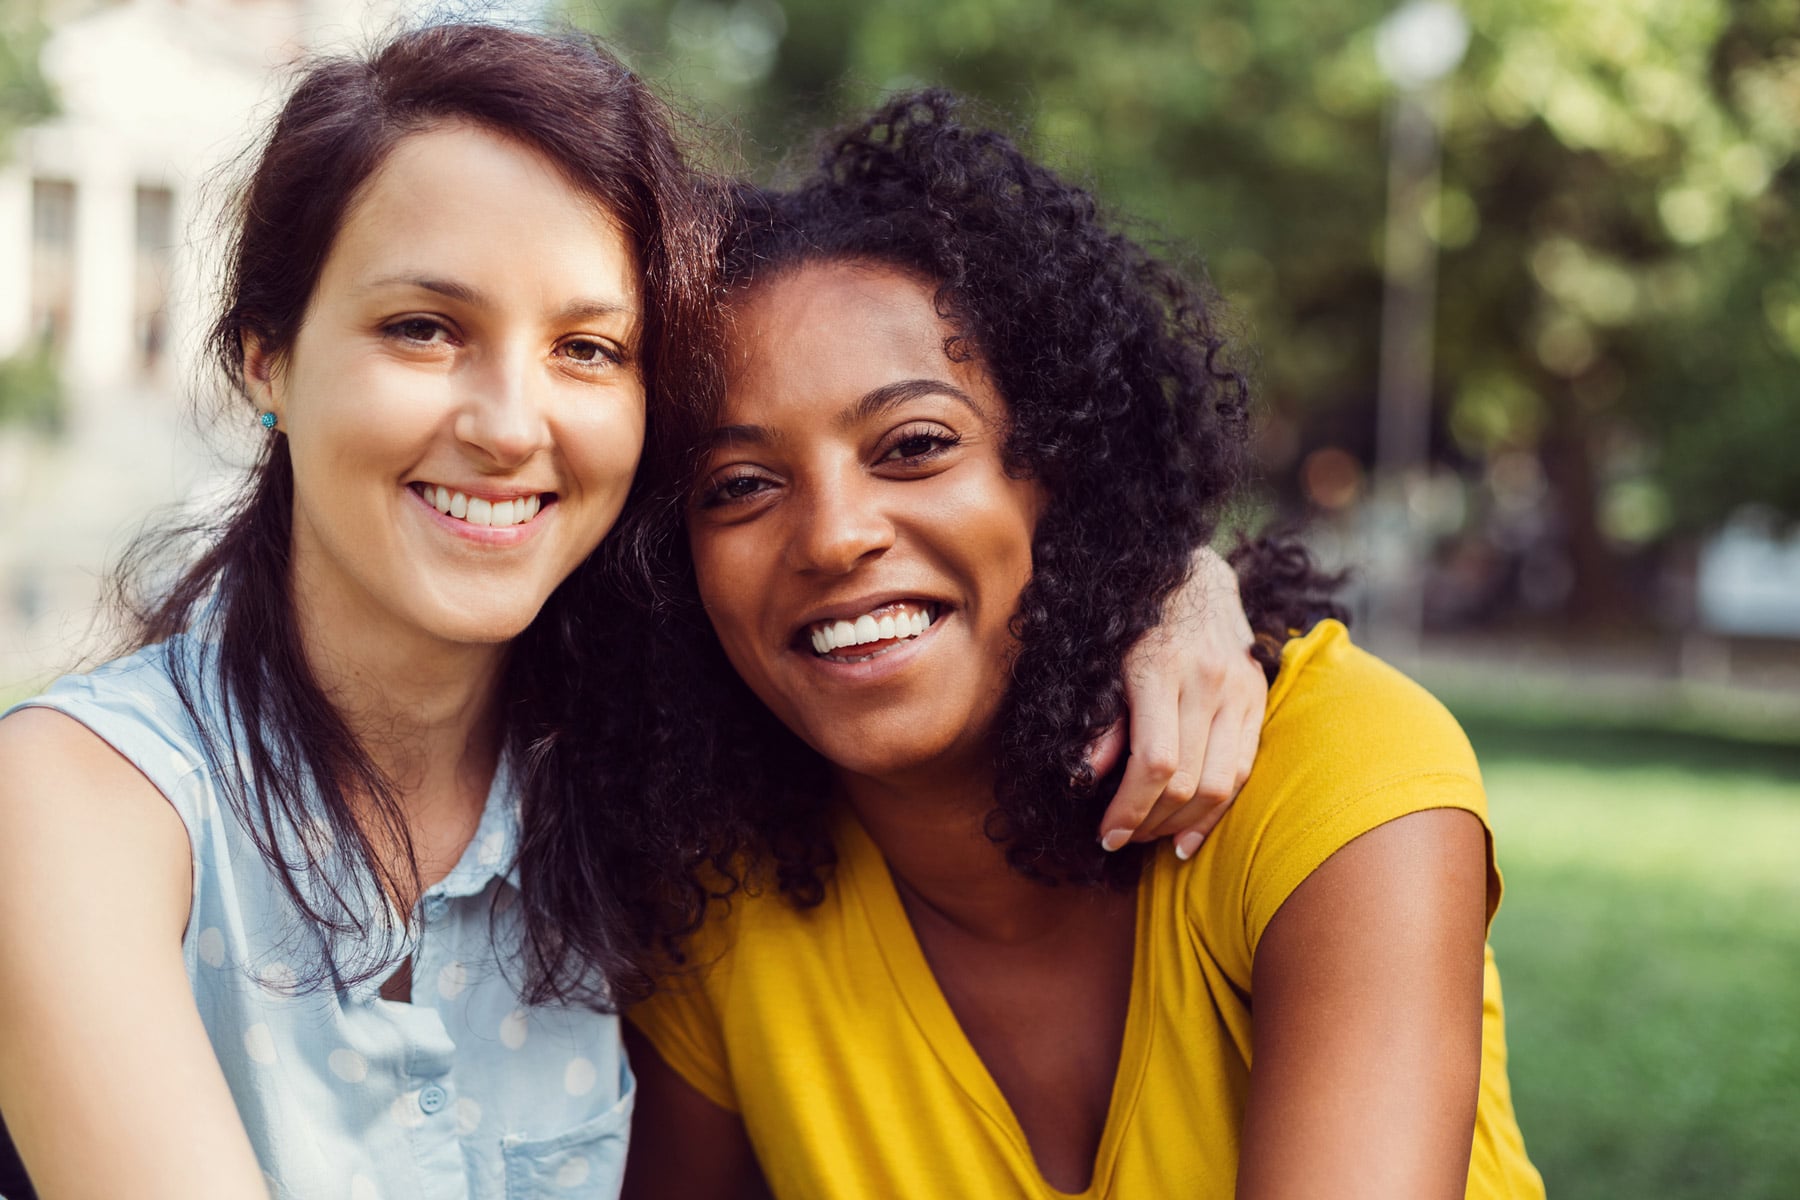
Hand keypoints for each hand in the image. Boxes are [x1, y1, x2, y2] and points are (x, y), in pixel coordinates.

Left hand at [1092, 546, 1266, 860]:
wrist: (1190, 571)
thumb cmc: (1131, 619)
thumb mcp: (1100, 660)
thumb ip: (1100, 719)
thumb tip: (1087, 776)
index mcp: (1160, 669)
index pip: (1154, 763)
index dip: (1129, 810)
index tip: (1104, 835)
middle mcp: (1207, 680)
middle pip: (1187, 781)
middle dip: (1148, 822)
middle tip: (1120, 840)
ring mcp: (1240, 689)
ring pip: (1220, 783)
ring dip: (1182, 824)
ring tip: (1148, 838)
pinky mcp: (1257, 696)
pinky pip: (1244, 769)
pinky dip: (1217, 811)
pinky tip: (1189, 836)